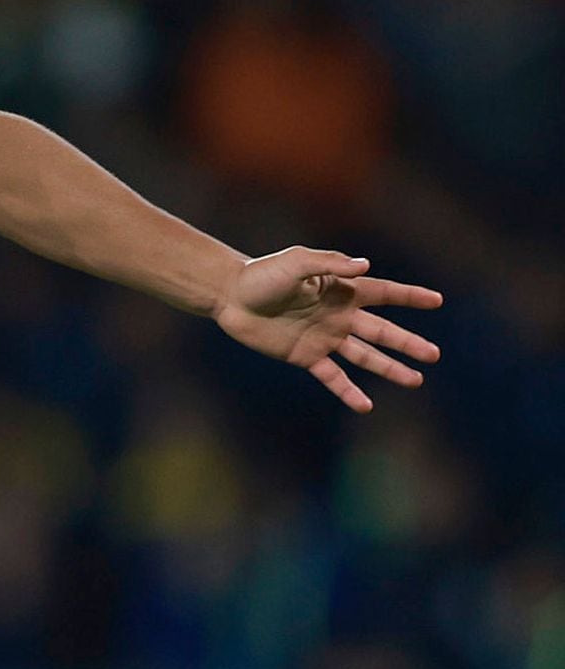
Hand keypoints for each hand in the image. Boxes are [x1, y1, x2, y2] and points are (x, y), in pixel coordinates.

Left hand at [214, 246, 443, 412]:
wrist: (230, 297)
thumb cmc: (262, 275)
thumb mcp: (296, 262)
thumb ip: (330, 264)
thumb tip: (365, 265)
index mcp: (340, 290)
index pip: (383, 293)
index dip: (409, 296)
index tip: (437, 300)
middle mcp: (338, 315)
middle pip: (381, 331)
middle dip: (407, 343)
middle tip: (434, 355)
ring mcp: (324, 338)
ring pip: (365, 356)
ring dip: (390, 368)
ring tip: (416, 380)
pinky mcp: (306, 356)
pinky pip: (332, 377)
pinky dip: (348, 392)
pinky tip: (366, 406)